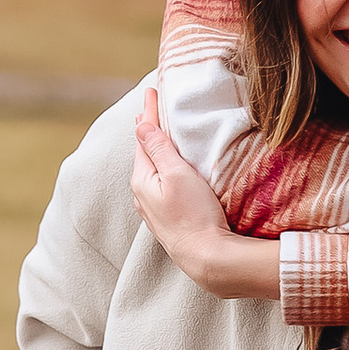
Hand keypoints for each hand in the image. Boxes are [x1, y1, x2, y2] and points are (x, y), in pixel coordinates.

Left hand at [130, 87, 280, 298]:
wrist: (207, 259)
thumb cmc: (195, 215)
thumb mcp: (177, 174)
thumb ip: (159, 148)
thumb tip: (141, 125)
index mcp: (142, 179)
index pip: (143, 137)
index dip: (149, 113)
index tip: (152, 91)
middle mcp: (142, 195)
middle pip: (144, 154)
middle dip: (147, 131)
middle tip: (150, 108)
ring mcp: (154, 210)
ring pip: (151, 171)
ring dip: (155, 151)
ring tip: (156, 134)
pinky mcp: (167, 220)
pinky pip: (160, 185)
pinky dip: (162, 169)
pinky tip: (167, 170)